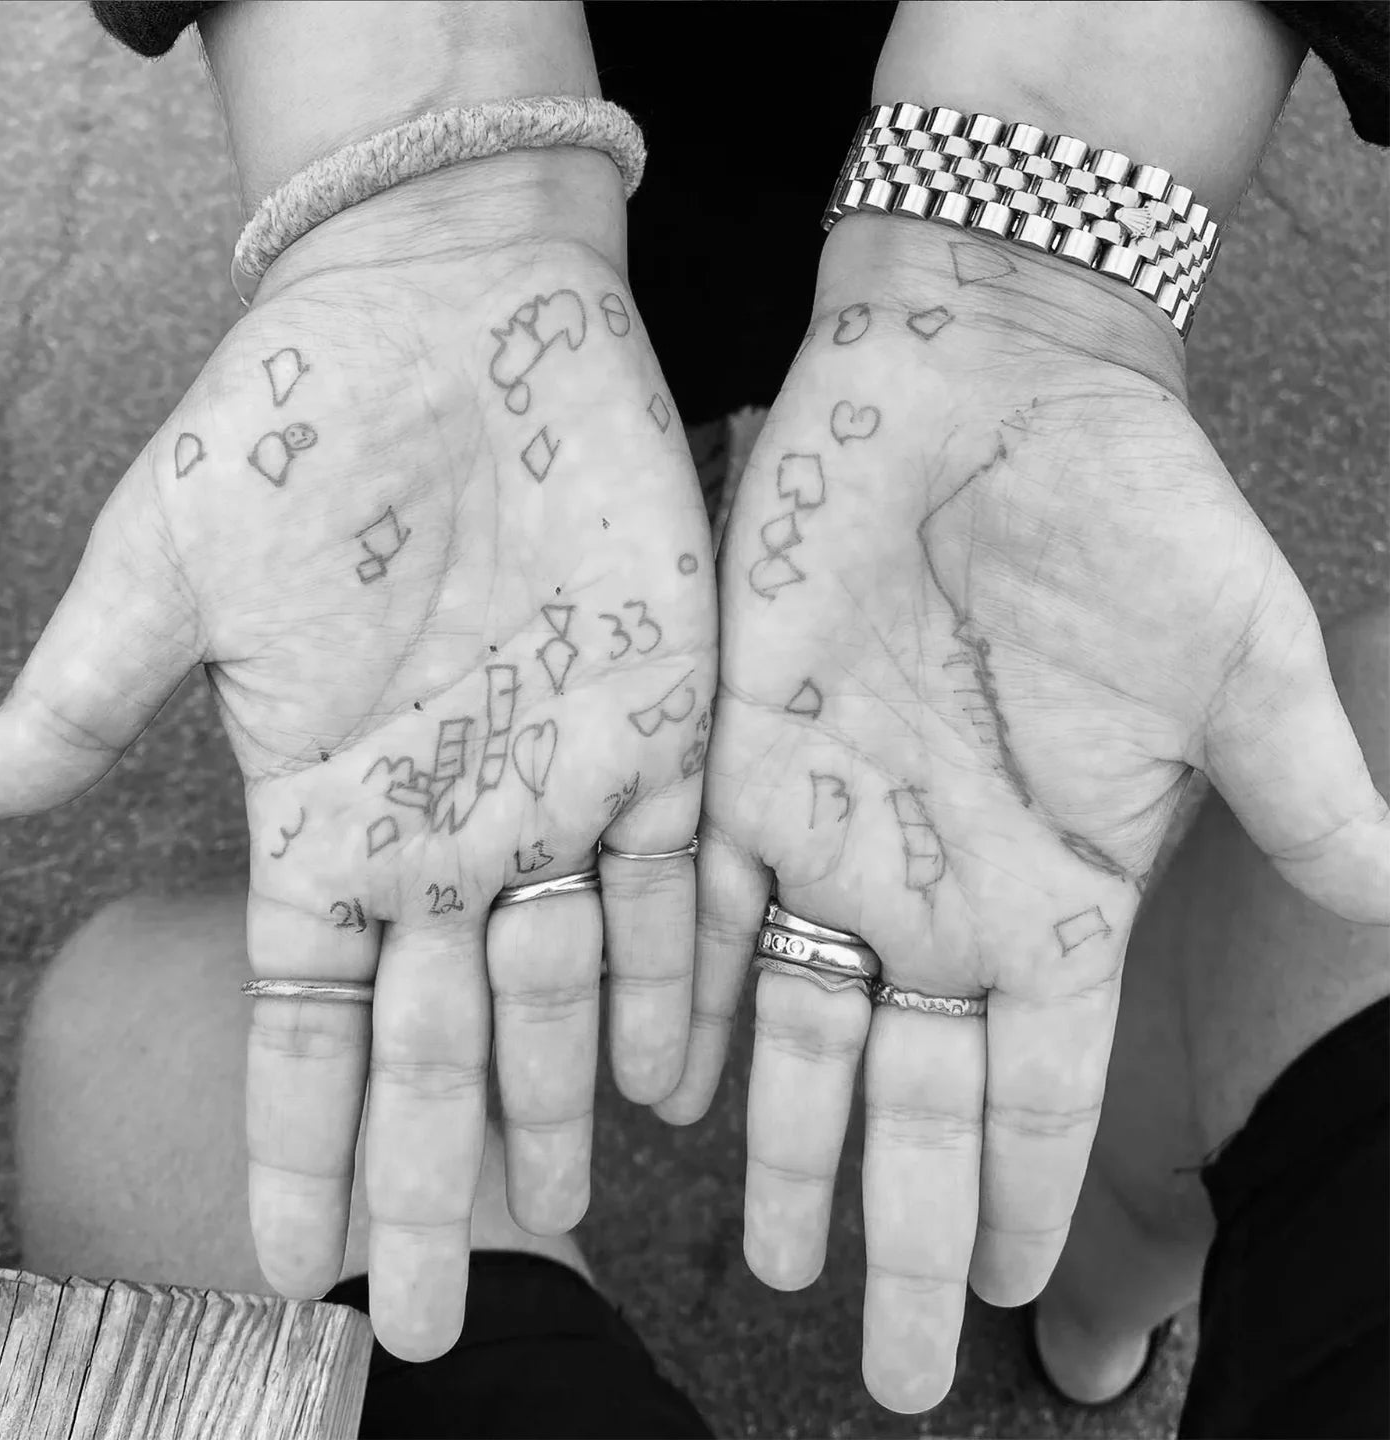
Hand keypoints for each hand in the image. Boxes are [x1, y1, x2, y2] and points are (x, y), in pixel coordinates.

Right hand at [0, 169, 715, 1359]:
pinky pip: (677, 885)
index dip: (296, 1139)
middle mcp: (444, 825)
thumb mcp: (170, 561)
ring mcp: (556, 785)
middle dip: (431, 1173)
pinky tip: (675, 1076)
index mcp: (325, 808)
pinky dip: (677, 979)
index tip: (290, 1264)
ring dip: (557, 1100)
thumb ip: (89, 693)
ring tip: (562, 1210)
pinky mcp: (660, 727)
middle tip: (438, 1311)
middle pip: (435, 1039)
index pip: (304, 1016)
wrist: (451, 308)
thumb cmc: (299, 422)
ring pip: (560, 986)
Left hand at [660, 223, 1389, 1410]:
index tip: (1020, 1305)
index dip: (1037, 1194)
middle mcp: (938, 884)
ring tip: (775, 1260)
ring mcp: (833, 830)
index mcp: (1058, 883)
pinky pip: (695, 910)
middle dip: (905, 1225)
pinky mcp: (741, 760)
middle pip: (915, 1097)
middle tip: (887, 1360)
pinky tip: (667, 1090)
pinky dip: (682, 1001)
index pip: (1047, 1082)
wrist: (987, 383)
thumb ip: (1298, 792)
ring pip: (796, 1027)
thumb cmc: (1124, 508)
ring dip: (784, 1145)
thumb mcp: (1234, 659)